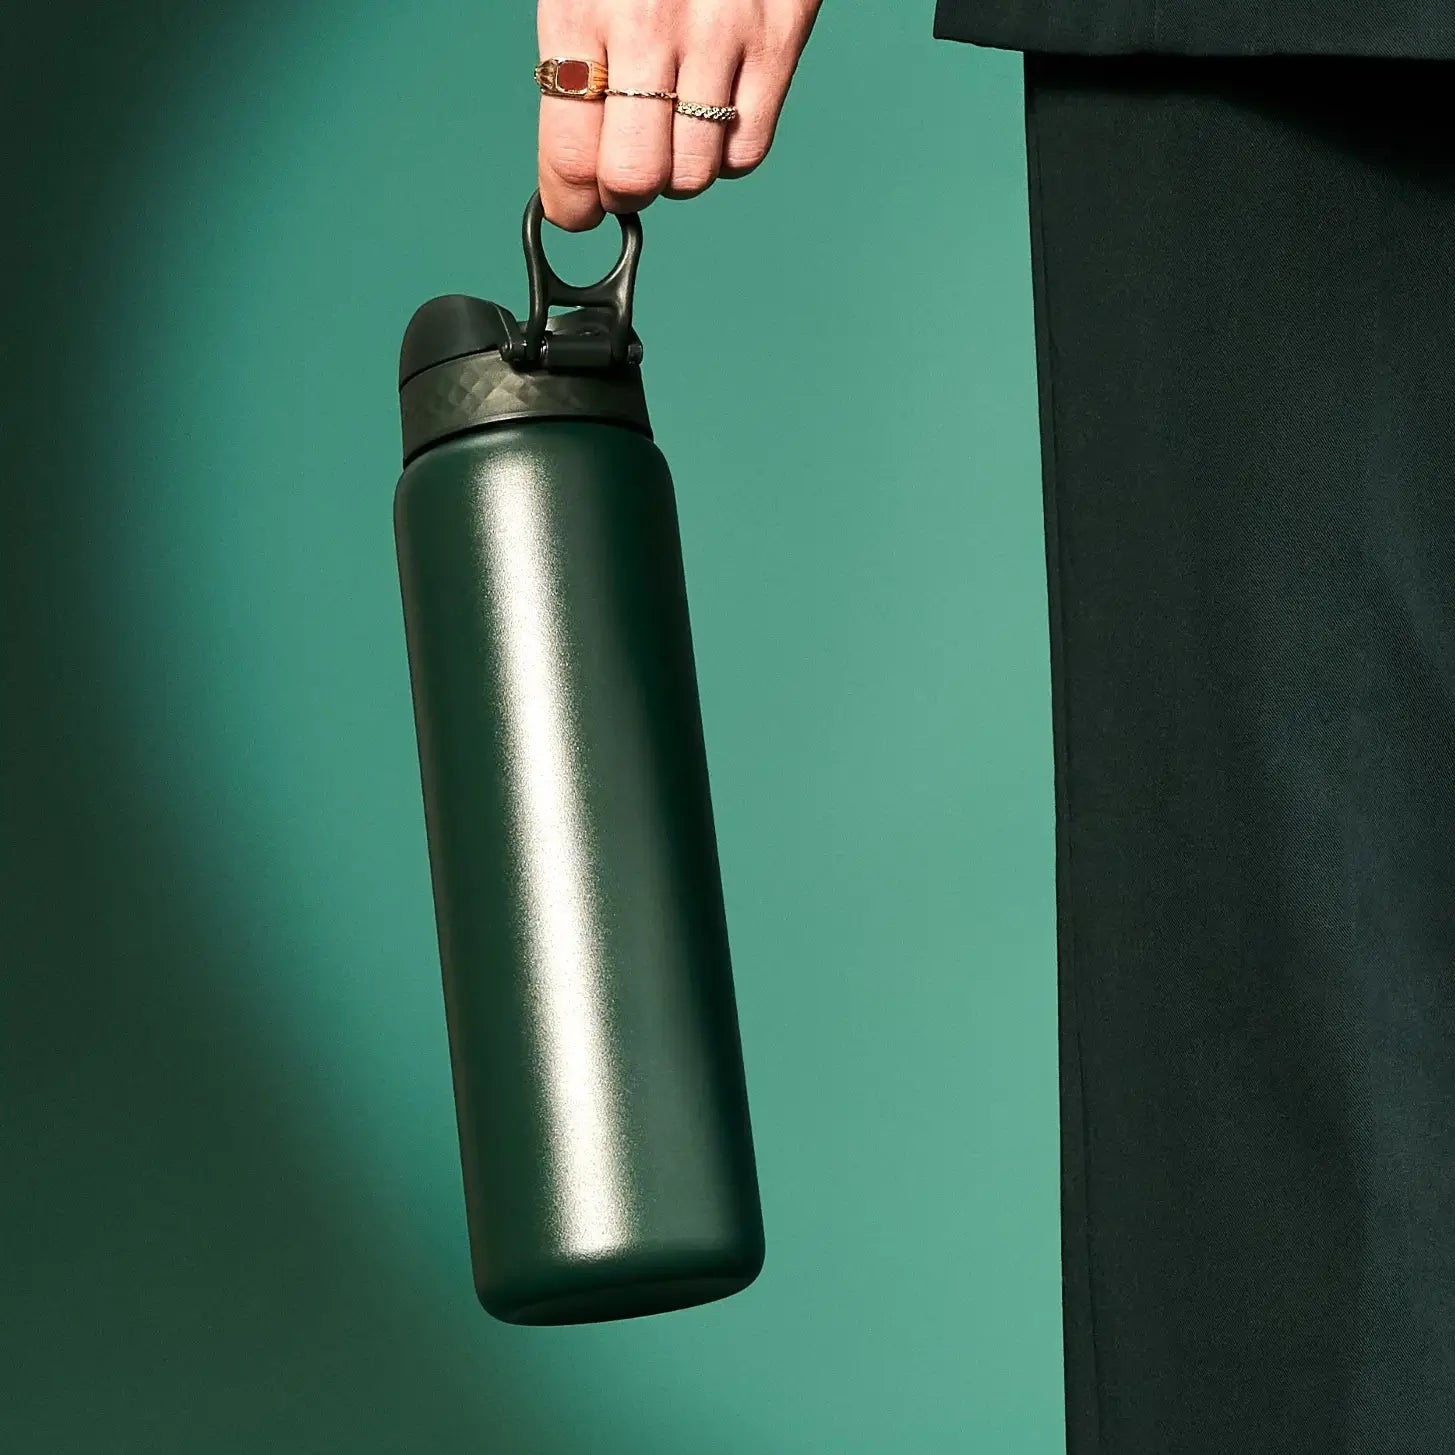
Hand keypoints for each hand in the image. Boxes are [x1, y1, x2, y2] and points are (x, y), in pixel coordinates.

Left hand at [536, 0, 821, 229]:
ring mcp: (720, 35)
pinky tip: (717, 115)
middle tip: (629, 170)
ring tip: (675, 128)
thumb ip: (574, 61)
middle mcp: (650, 26)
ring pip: (695, 175)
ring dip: (681, 172)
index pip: (569, 152)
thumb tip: (573, 166)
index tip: (576, 210)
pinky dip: (731, 154)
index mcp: (583, 6)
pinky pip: (751, 151)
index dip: (571, 202)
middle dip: (626, 189)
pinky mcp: (779, 38)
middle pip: (634, 177)